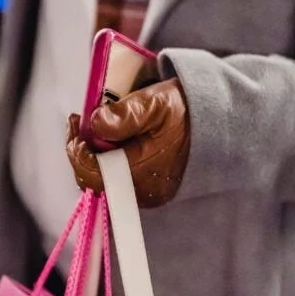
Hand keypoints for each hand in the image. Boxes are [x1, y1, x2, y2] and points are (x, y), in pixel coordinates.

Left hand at [66, 79, 190, 207]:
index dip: (76, 150)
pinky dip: (108, 156)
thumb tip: (96, 122)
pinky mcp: (149, 186)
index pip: (93, 174)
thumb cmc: (187, 112)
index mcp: (143, 173)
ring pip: (104, 178)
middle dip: (82, 149)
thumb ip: (126, 114)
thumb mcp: (157, 104)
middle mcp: (143, 191)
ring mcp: (146, 191)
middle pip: (95, 178)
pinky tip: (110, 136)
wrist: (218, 122)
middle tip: (81, 121)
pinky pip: (117, 176)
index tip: (76, 122)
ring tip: (95, 125)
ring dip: (94, 152)